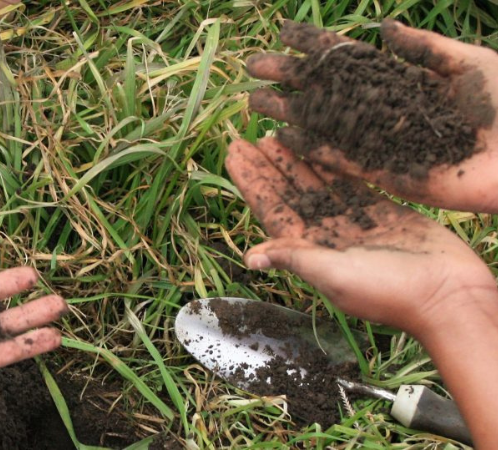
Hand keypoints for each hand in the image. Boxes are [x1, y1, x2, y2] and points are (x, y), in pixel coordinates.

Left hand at [225, 138, 495, 334]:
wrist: (446, 295)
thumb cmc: (387, 292)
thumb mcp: (332, 274)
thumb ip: (294, 257)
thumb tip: (249, 257)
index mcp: (308, 250)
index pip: (271, 209)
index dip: (251, 182)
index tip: (234, 154)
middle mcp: (325, 235)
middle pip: (287, 193)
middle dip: (265, 167)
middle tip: (243, 138)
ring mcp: (352, 222)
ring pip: (315, 184)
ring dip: (294, 161)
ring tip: (273, 134)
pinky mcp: (382, 212)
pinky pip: (348, 182)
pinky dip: (330, 165)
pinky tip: (316, 145)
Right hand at [246, 20, 497, 212]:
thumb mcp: (467, 63)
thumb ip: (423, 48)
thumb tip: (382, 27)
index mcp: (403, 80)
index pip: (350, 58)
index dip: (315, 45)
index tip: (283, 32)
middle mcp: (385, 110)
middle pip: (327, 90)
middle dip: (290, 76)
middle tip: (253, 66)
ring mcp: (383, 142)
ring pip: (325, 125)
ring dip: (290, 114)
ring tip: (256, 102)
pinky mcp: (388, 173)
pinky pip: (342, 161)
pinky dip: (312, 151)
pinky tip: (284, 139)